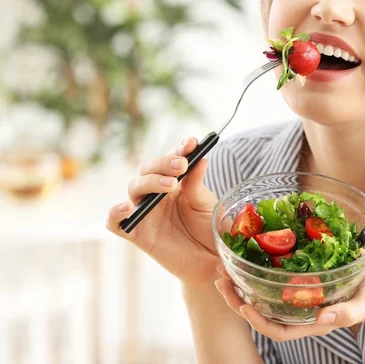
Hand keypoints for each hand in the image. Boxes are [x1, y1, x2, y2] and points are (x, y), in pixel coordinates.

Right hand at [105, 137, 220, 288]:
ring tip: (172, 185)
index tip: (191, 143)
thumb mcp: (205, 204)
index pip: (170, 160)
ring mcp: (144, 212)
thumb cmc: (208, 230)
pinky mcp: (136, 233)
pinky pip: (115, 222)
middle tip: (182, 165)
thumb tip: (201, 158)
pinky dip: (115, 213)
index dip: (178, 150)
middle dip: (163, 164)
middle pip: (147, 170)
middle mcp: (155, 194)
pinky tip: (128, 207)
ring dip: (150, 182)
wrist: (210, 261)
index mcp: (174, 182)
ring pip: (134, 188)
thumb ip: (197, 183)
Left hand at [214, 256, 364, 340]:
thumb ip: (348, 313)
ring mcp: (303, 294)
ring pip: (266, 294)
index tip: (242, 306)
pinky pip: (277, 277)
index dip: (258, 321)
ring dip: (244, 283)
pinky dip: (261, 268)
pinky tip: (251, 252)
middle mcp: (303, 309)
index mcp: (314, 320)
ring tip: (225, 265)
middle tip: (220, 279)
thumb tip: (324, 317)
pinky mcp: (305, 278)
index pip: (279, 330)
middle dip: (239, 300)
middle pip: (264, 312)